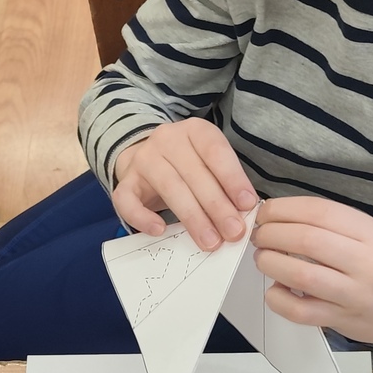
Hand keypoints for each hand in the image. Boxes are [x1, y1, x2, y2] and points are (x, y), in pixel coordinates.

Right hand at [110, 119, 256, 249]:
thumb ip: (225, 184)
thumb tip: (243, 215)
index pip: (215, 151)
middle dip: (217, 206)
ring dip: (192, 217)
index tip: (247, 205)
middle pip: (194, 173)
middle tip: (233, 231)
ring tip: (210, 241)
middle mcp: (167, 139)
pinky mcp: (125, 181)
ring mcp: (143, 159)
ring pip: (169, 188)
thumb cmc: (188, 165)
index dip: (232, 178)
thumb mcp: (210, 164)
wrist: (147, 158)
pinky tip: (160, 230)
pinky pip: (128, 200)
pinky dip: (143, 217)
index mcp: (194, 131)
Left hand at [252, 198, 372, 352]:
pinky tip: (275, 289)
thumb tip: (282, 215)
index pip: (320, 212)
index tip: (266, 212)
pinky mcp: (343, 321)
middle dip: (272, 234)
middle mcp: (366, 263)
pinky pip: (301, 311)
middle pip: (307, 240)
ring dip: (270, 262)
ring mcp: (355, 295)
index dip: (283, 209)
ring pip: (301, 275)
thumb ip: (334, 225)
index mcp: (372, 234)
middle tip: (260, 235)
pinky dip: (278, 298)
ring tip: (264, 258)